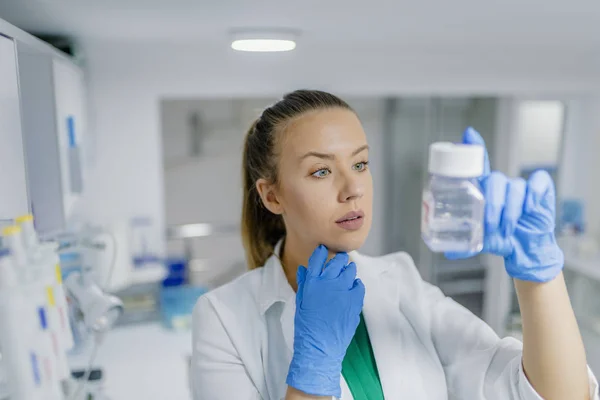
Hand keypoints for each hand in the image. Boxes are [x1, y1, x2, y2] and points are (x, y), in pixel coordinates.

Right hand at [286, 245, 364, 397]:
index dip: (321, 252)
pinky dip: (355, 285)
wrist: (320, 347)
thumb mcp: (300, 302)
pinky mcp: (355, 300)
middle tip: (338, 262)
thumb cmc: (306, 326)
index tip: (323, 250)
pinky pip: (359, 285)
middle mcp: (329, 282)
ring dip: (348, 271)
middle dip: (338, 259)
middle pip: (338, 260)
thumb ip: (304, 283)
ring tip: (345, 276)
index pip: (318, 257)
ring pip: (351, 270)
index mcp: (312, 282)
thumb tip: (303, 269)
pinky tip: (351, 290)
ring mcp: (344, 290)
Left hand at [445, 127, 563, 282]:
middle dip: (493, 205)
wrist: (525, 250)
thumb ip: (466, 245)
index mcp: (485, 191)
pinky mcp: (541, 188)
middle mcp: (502, 185)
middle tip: (491, 225)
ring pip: (515, 187)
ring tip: (508, 228)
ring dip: (511, 210)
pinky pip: (537, 183)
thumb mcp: (482, 241)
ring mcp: (521, 186)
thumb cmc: (502, 239)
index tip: (468, 134)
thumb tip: (449, 253)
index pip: (479, 165)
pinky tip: (531, 209)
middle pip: (496, 180)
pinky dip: (533, 196)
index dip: (475, 147)